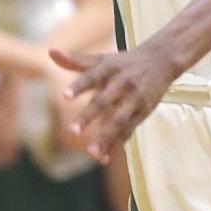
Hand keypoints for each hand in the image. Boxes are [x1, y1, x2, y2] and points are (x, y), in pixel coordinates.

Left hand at [49, 43, 175, 162]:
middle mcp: (121, 82)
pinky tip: (104, 157)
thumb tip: (50, 52)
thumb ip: (75, 60)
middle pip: (103, 101)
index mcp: (108, 68)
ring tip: (91, 153)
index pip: (90, 77)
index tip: (63, 96)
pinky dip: (117, 143)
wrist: (160, 59)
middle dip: (89, 116)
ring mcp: (133, 98)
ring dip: (105, 137)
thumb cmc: (123, 62)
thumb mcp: (101, 59)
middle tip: (72, 131)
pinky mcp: (143, 111)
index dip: (78, 87)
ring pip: (118, 120)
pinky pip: (129, 130)